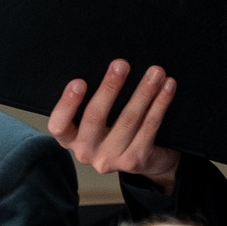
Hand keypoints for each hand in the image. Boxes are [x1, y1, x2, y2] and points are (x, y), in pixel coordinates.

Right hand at [48, 62, 178, 185]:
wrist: (144, 160)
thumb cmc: (115, 130)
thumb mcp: (96, 121)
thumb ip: (93, 103)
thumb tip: (109, 68)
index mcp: (70, 139)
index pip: (59, 124)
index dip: (67, 104)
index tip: (79, 82)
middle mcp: (85, 152)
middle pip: (95, 117)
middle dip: (109, 87)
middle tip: (121, 65)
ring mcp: (109, 159)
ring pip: (127, 120)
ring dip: (143, 92)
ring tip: (155, 72)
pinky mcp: (134, 160)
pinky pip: (149, 127)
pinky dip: (160, 104)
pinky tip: (167, 87)